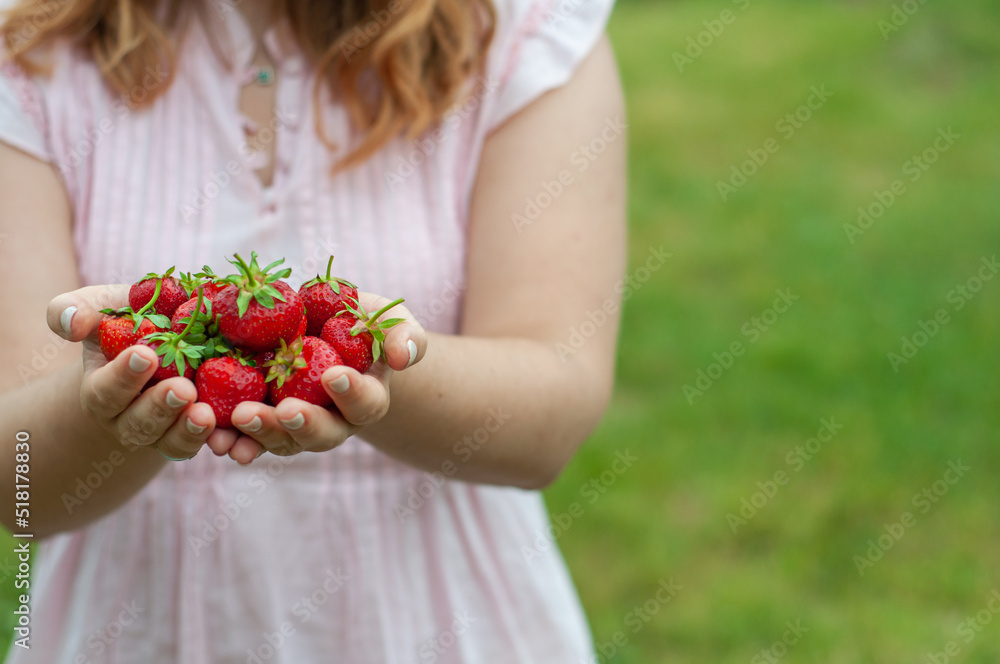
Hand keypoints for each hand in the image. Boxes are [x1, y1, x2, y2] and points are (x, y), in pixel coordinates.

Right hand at [47, 285, 215, 459]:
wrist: (172, 340)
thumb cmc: (133, 321)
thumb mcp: (105, 308)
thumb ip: (78, 310)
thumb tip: (70, 322)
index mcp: (102, 391)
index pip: (105, 391)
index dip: (123, 376)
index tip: (145, 354)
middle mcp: (129, 419)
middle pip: (139, 423)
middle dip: (160, 407)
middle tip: (183, 388)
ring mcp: (165, 431)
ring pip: (172, 442)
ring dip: (189, 431)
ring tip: (206, 415)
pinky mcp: (197, 434)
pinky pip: (206, 444)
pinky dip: (220, 440)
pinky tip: (233, 429)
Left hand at [206, 292, 426, 464]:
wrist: (319, 329)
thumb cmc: (360, 323)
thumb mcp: (385, 320)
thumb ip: (403, 335)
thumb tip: (403, 357)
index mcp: (366, 399)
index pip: (365, 403)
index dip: (352, 393)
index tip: (334, 376)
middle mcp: (333, 422)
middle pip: (320, 433)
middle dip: (302, 424)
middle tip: (285, 411)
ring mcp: (295, 425)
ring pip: (281, 440)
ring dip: (260, 435)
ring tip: (238, 422)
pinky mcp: (261, 420)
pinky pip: (246, 435)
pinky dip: (231, 438)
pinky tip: (214, 436)